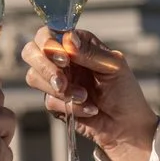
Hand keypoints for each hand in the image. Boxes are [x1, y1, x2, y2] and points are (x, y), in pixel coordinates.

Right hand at [22, 28, 158, 160]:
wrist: (127, 127)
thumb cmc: (126, 93)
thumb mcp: (114, 67)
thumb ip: (90, 52)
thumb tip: (68, 39)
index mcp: (78, 45)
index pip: (49, 33)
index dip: (49, 43)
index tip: (64, 59)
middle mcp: (63, 60)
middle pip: (31, 52)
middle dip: (44, 67)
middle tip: (61, 82)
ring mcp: (57, 81)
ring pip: (34, 77)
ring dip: (59, 90)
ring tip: (84, 97)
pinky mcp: (55, 102)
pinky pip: (49, 101)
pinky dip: (70, 106)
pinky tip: (89, 110)